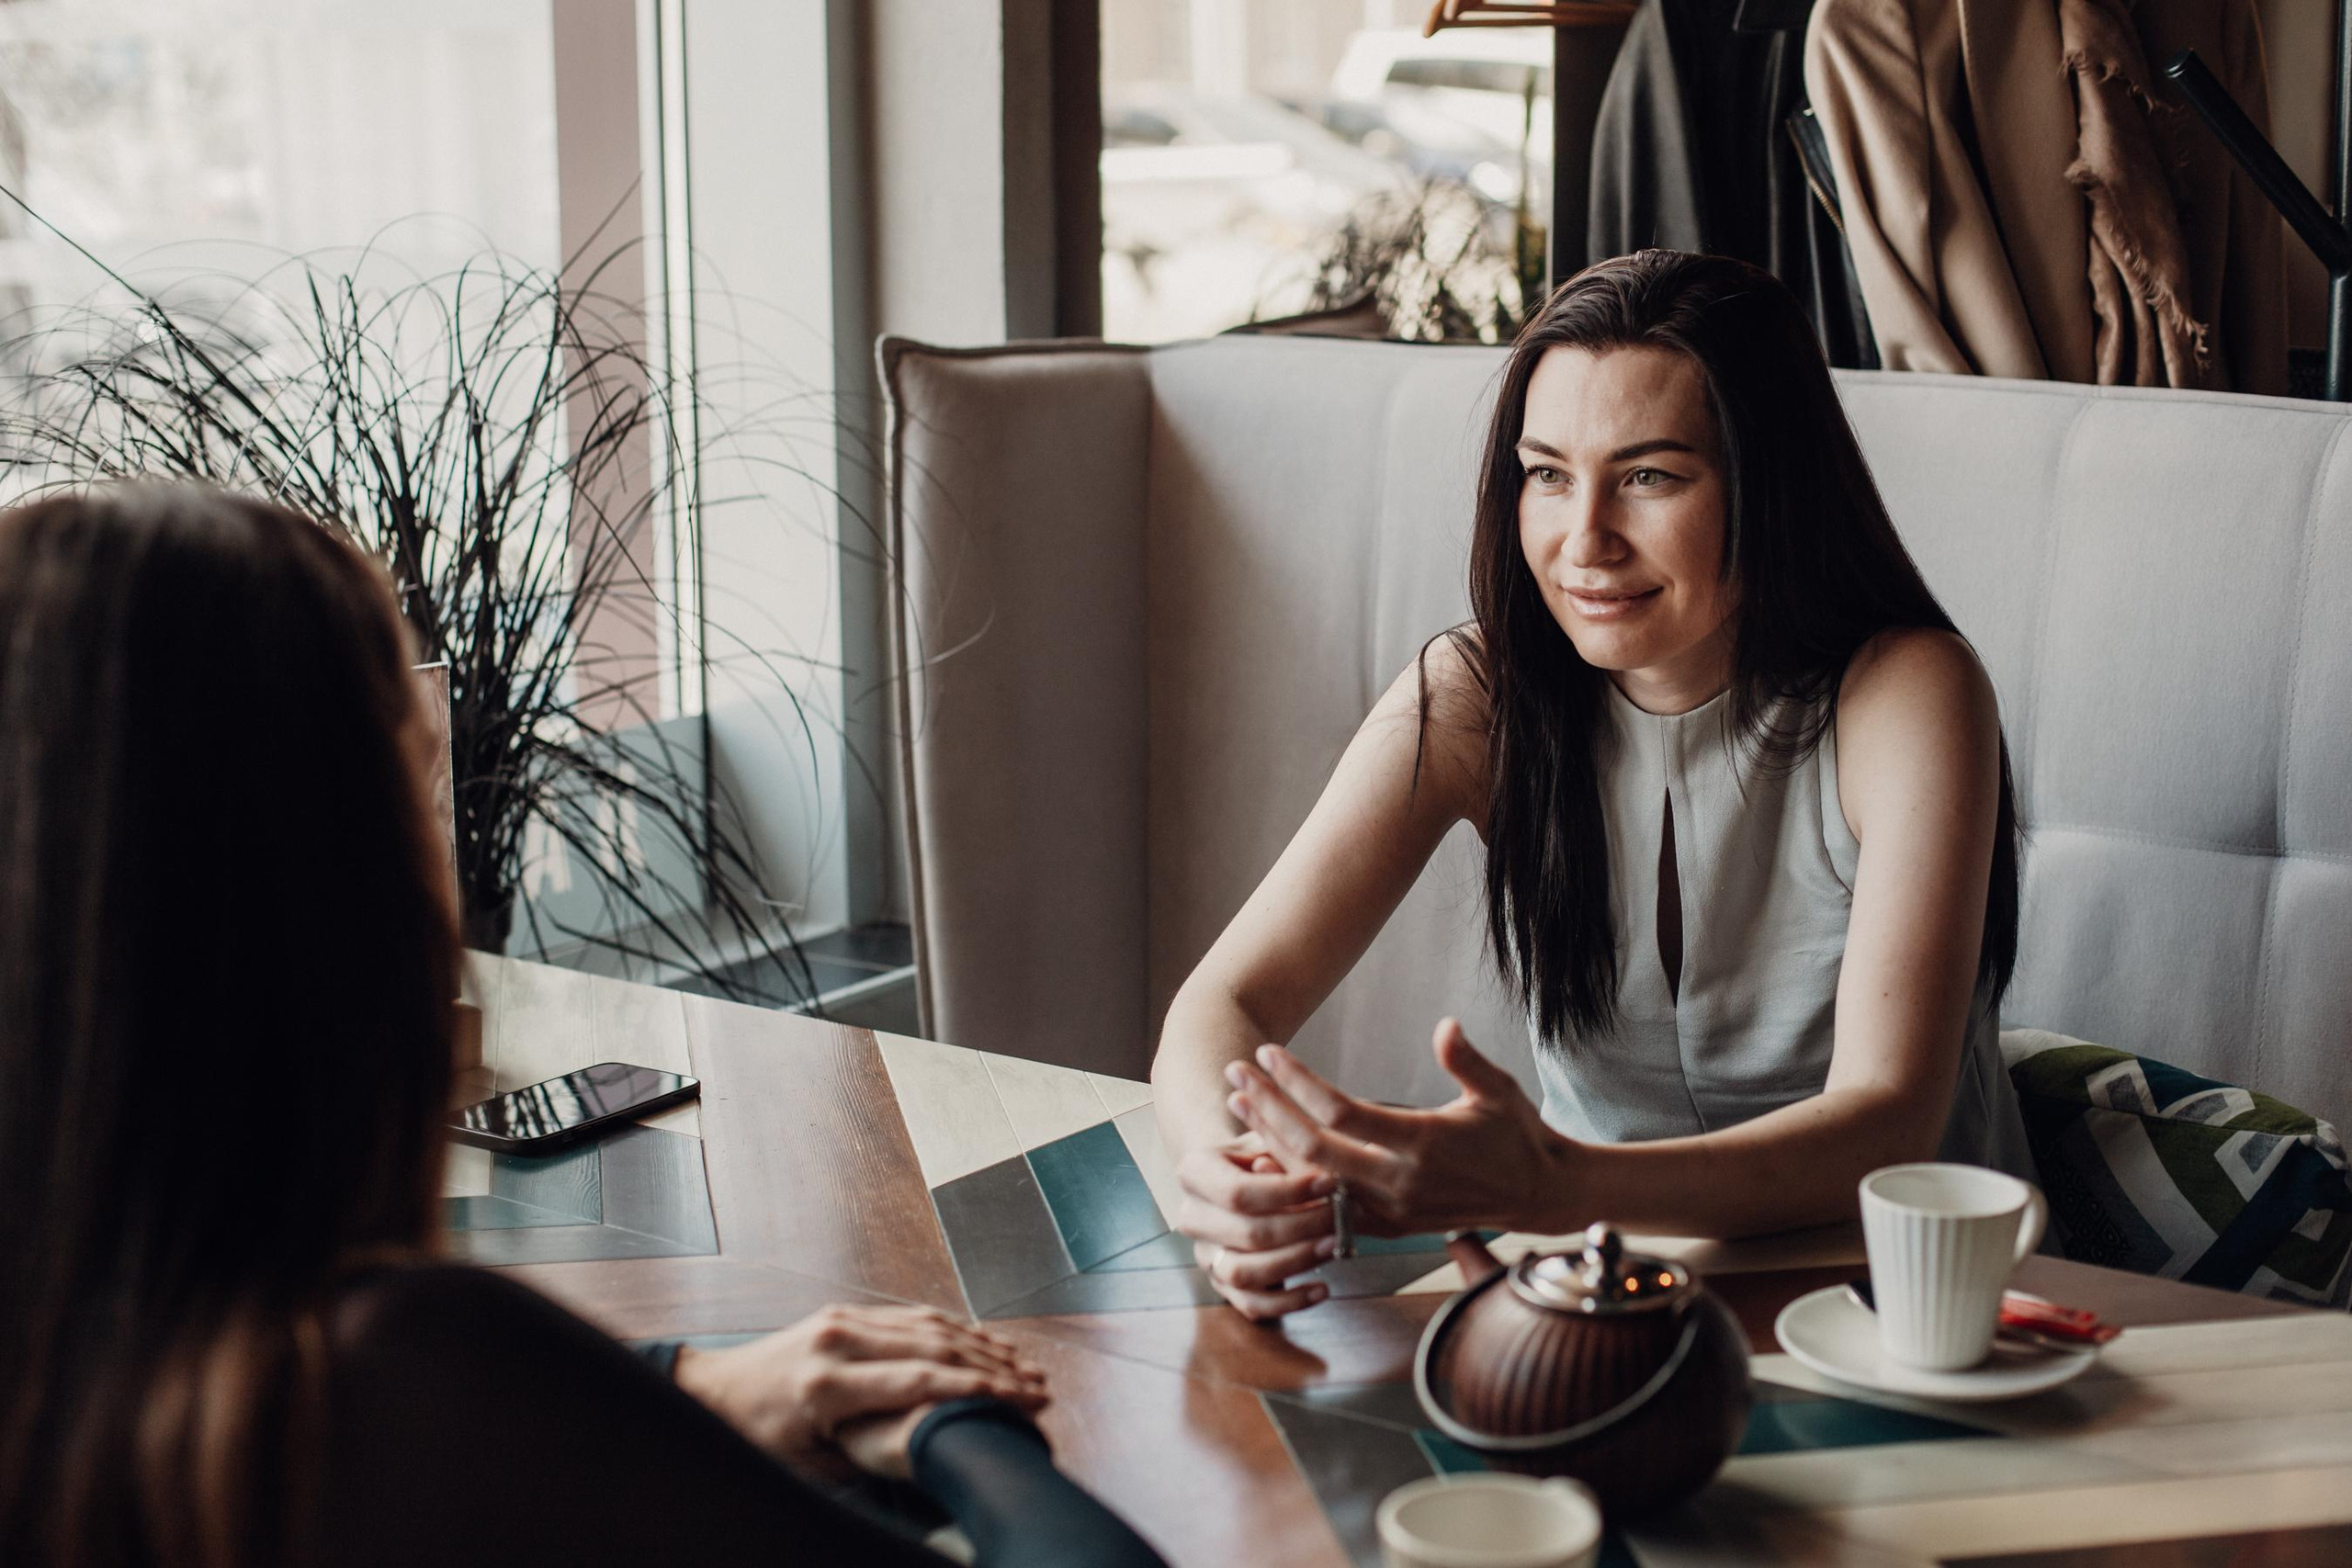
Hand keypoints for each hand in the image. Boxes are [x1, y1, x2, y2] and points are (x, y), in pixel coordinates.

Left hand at [672, 1303, 1048, 1468]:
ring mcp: (841, 1320)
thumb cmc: (761, 1440)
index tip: (1022, 1401)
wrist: (715, 1392)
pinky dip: (952, 1328)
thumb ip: (870, 1453)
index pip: (920, 1380)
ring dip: (981, 1343)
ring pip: (927, 1324)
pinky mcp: (843, 1313)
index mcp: (828, 1385)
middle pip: (934, 1346)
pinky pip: (908, 1316)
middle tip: (1039, 1387)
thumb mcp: (811, 1465)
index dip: (977, 1389)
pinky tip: (984, 1342)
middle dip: (994, 1366)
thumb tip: (935, 1455)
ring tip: (1026, 1365)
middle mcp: (838, 1341)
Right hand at [1172, 1130, 1339, 1320]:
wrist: (1244, 1174)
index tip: (1330, 1182)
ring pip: (1244, 1274)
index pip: (1237, 1192)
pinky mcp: (1223, 1284)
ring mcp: (1205, 1254)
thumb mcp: (1272, 1140)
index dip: (1287, 1192)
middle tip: (1341, 1215)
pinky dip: (1290, 1302)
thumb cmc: (1265, 1153)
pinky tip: (1322, 1288)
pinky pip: (1251, 1305)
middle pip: (1246, 1234)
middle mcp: (1191, 1216)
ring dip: (1295, 1263)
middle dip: (1301, 1227)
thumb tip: (1309, 1177)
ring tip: (1334, 1245)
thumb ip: (1286, 1154)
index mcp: (1194, 1171)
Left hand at [1224, 1018, 1569, 1237]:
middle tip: (1236, 1074)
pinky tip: (1267, 1154)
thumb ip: (1467, 1060)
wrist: (1537, 1196)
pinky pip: (1328, 1206)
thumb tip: (1445, 1026)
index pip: (1340, 1113)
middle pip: (1312, 1149)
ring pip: (1312, 1183)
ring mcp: (1391, 1211)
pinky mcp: (1388, 1228)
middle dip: (1267, 1110)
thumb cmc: (1516, 1135)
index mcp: (1422, 1143)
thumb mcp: (1499, 1091)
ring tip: (1239, 1106)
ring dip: (1271, 1144)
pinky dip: (1295, 1181)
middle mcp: (1399, 1183)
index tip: (1268, 1054)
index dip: (1297, 1084)